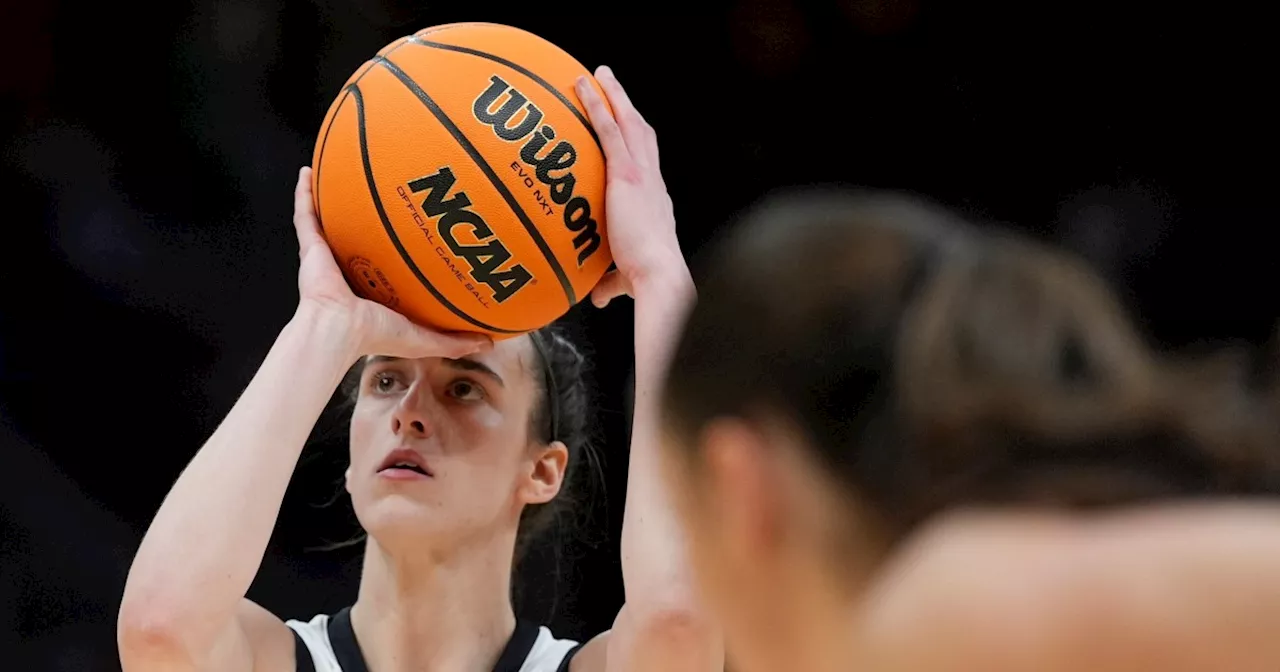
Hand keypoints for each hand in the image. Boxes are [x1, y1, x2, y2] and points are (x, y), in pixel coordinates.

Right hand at [292, 167, 489, 357]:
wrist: (339, 330)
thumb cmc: (376, 334)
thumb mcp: (424, 337)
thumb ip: (454, 340)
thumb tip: (489, 343)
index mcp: (374, 287)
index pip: (388, 263)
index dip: (400, 246)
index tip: (419, 226)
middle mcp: (351, 267)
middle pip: (361, 235)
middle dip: (370, 215)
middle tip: (387, 188)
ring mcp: (329, 256)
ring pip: (331, 219)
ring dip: (334, 196)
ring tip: (341, 170)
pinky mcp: (311, 248)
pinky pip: (306, 215)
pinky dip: (304, 193)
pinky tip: (307, 171)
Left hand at [575, 66, 690, 307]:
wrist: (659, 276)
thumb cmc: (647, 281)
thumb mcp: (625, 279)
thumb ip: (610, 283)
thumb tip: (597, 298)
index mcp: (655, 202)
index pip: (646, 166)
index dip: (638, 146)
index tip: (627, 131)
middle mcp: (653, 182)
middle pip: (642, 134)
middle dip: (627, 108)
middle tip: (613, 86)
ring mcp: (642, 174)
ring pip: (628, 123)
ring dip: (614, 96)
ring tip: (598, 73)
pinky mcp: (626, 174)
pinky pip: (609, 130)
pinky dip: (598, 105)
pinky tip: (583, 85)